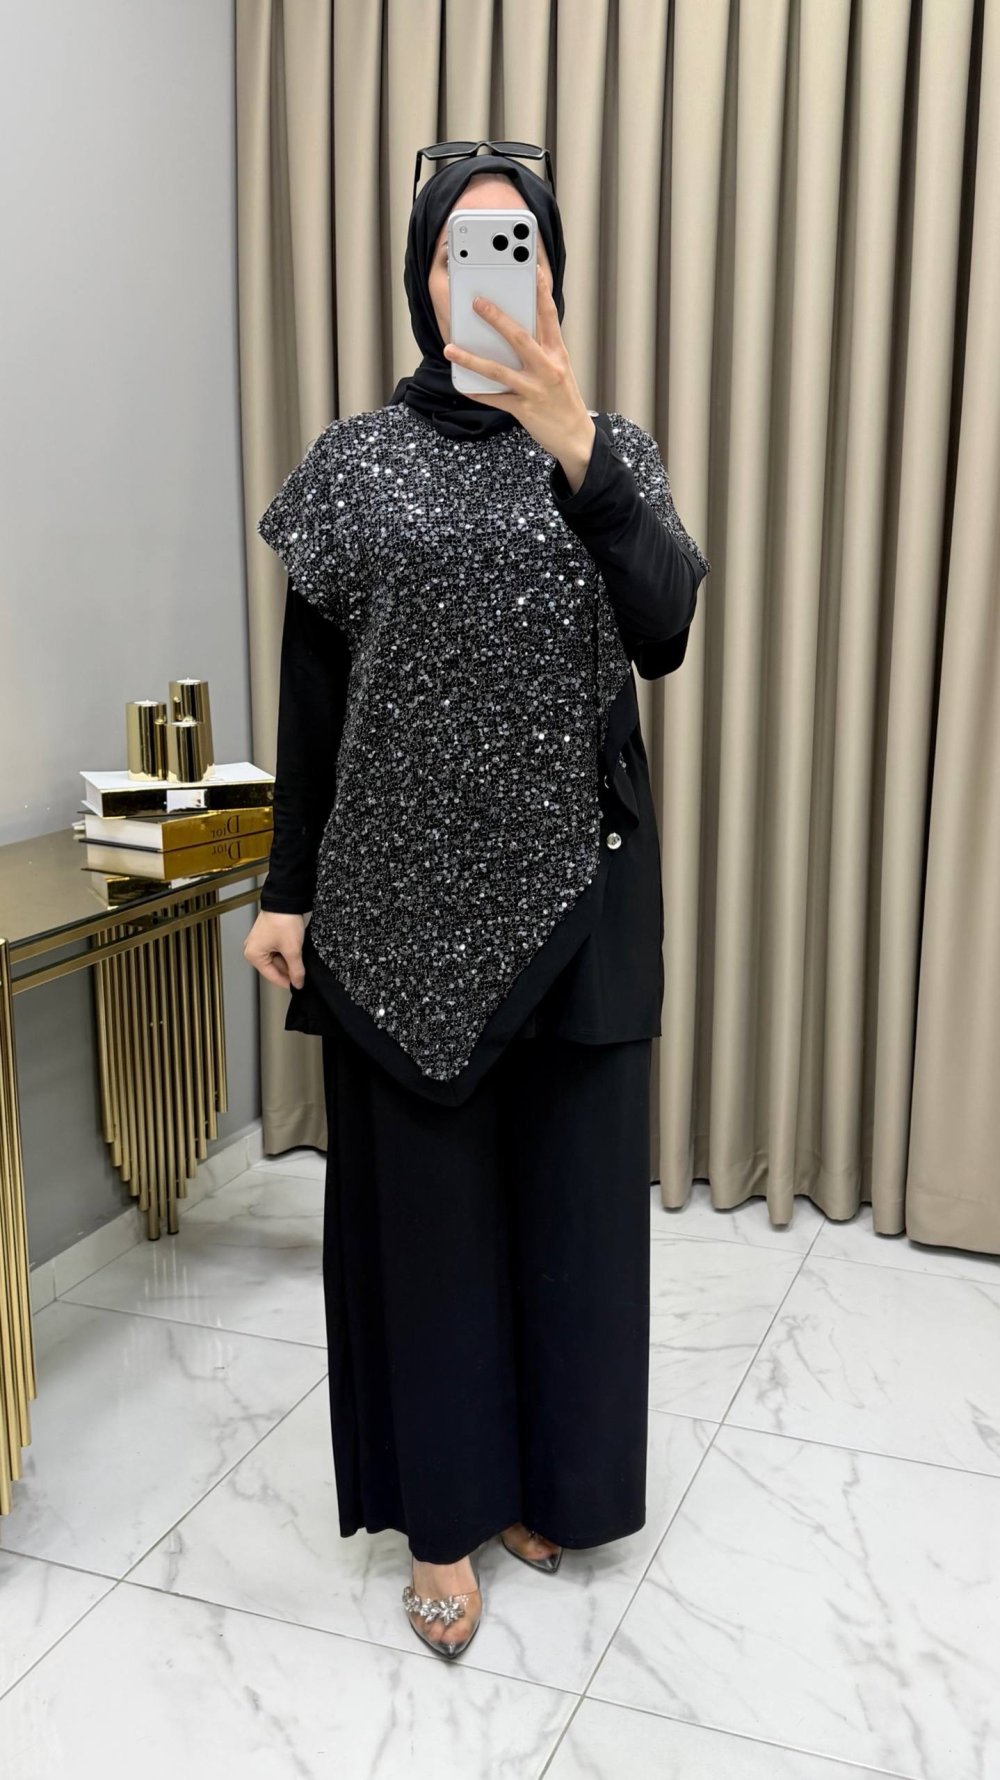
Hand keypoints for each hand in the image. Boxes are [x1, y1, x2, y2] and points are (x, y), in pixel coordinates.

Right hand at [243, 911, 305, 989]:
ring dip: (289, 959)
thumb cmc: (283, 920)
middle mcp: (253, 949)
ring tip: (299, 955)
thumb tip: (298, 983)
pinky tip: (296, 949)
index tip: (299, 985)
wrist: (285, 900)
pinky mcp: (266, 935)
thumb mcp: (292, 949)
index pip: (272, 976)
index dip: (287, 982)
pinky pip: (277, 950)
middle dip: (289, 969)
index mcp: (254, 955)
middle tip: (303, 970)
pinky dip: (287, 951)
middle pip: (274, 968)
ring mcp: (259, 942)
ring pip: (277, 959)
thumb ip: (296, 970)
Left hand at [443, 263, 595, 470]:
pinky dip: (478, 392)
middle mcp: (548, 368)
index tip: (533, 269)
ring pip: (499, 370)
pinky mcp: (524, 410)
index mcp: (558, 354)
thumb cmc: (564, 401)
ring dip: (472, 359)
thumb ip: (541, 350)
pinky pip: (496, 398)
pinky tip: (463, 386)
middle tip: (477, 302)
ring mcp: (535, 389)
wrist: (576, 438)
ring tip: (451, 348)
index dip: (542, 291)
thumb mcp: (559, 370)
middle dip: (497, 318)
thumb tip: (512, 333)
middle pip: (520, 337)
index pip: (549, 316)